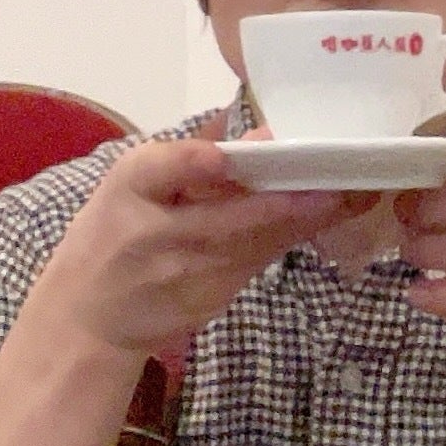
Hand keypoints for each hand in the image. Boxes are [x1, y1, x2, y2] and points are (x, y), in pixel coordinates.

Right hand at [31, 132, 371, 358]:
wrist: (90, 318)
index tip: (231, 154)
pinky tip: (333, 215)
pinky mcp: (211, 297)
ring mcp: (187, 273)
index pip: (154, 170)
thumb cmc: (112, 236)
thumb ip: (184, 158)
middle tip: (337, 176)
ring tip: (355, 192)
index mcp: (127, 190)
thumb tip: (253, 127)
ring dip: (307, 218)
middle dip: (284, 200)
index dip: (193, 162)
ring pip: (255, 242)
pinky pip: (259, 260)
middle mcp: (156, 233)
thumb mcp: (129, 187)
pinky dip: (295, 236)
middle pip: (224, 217)